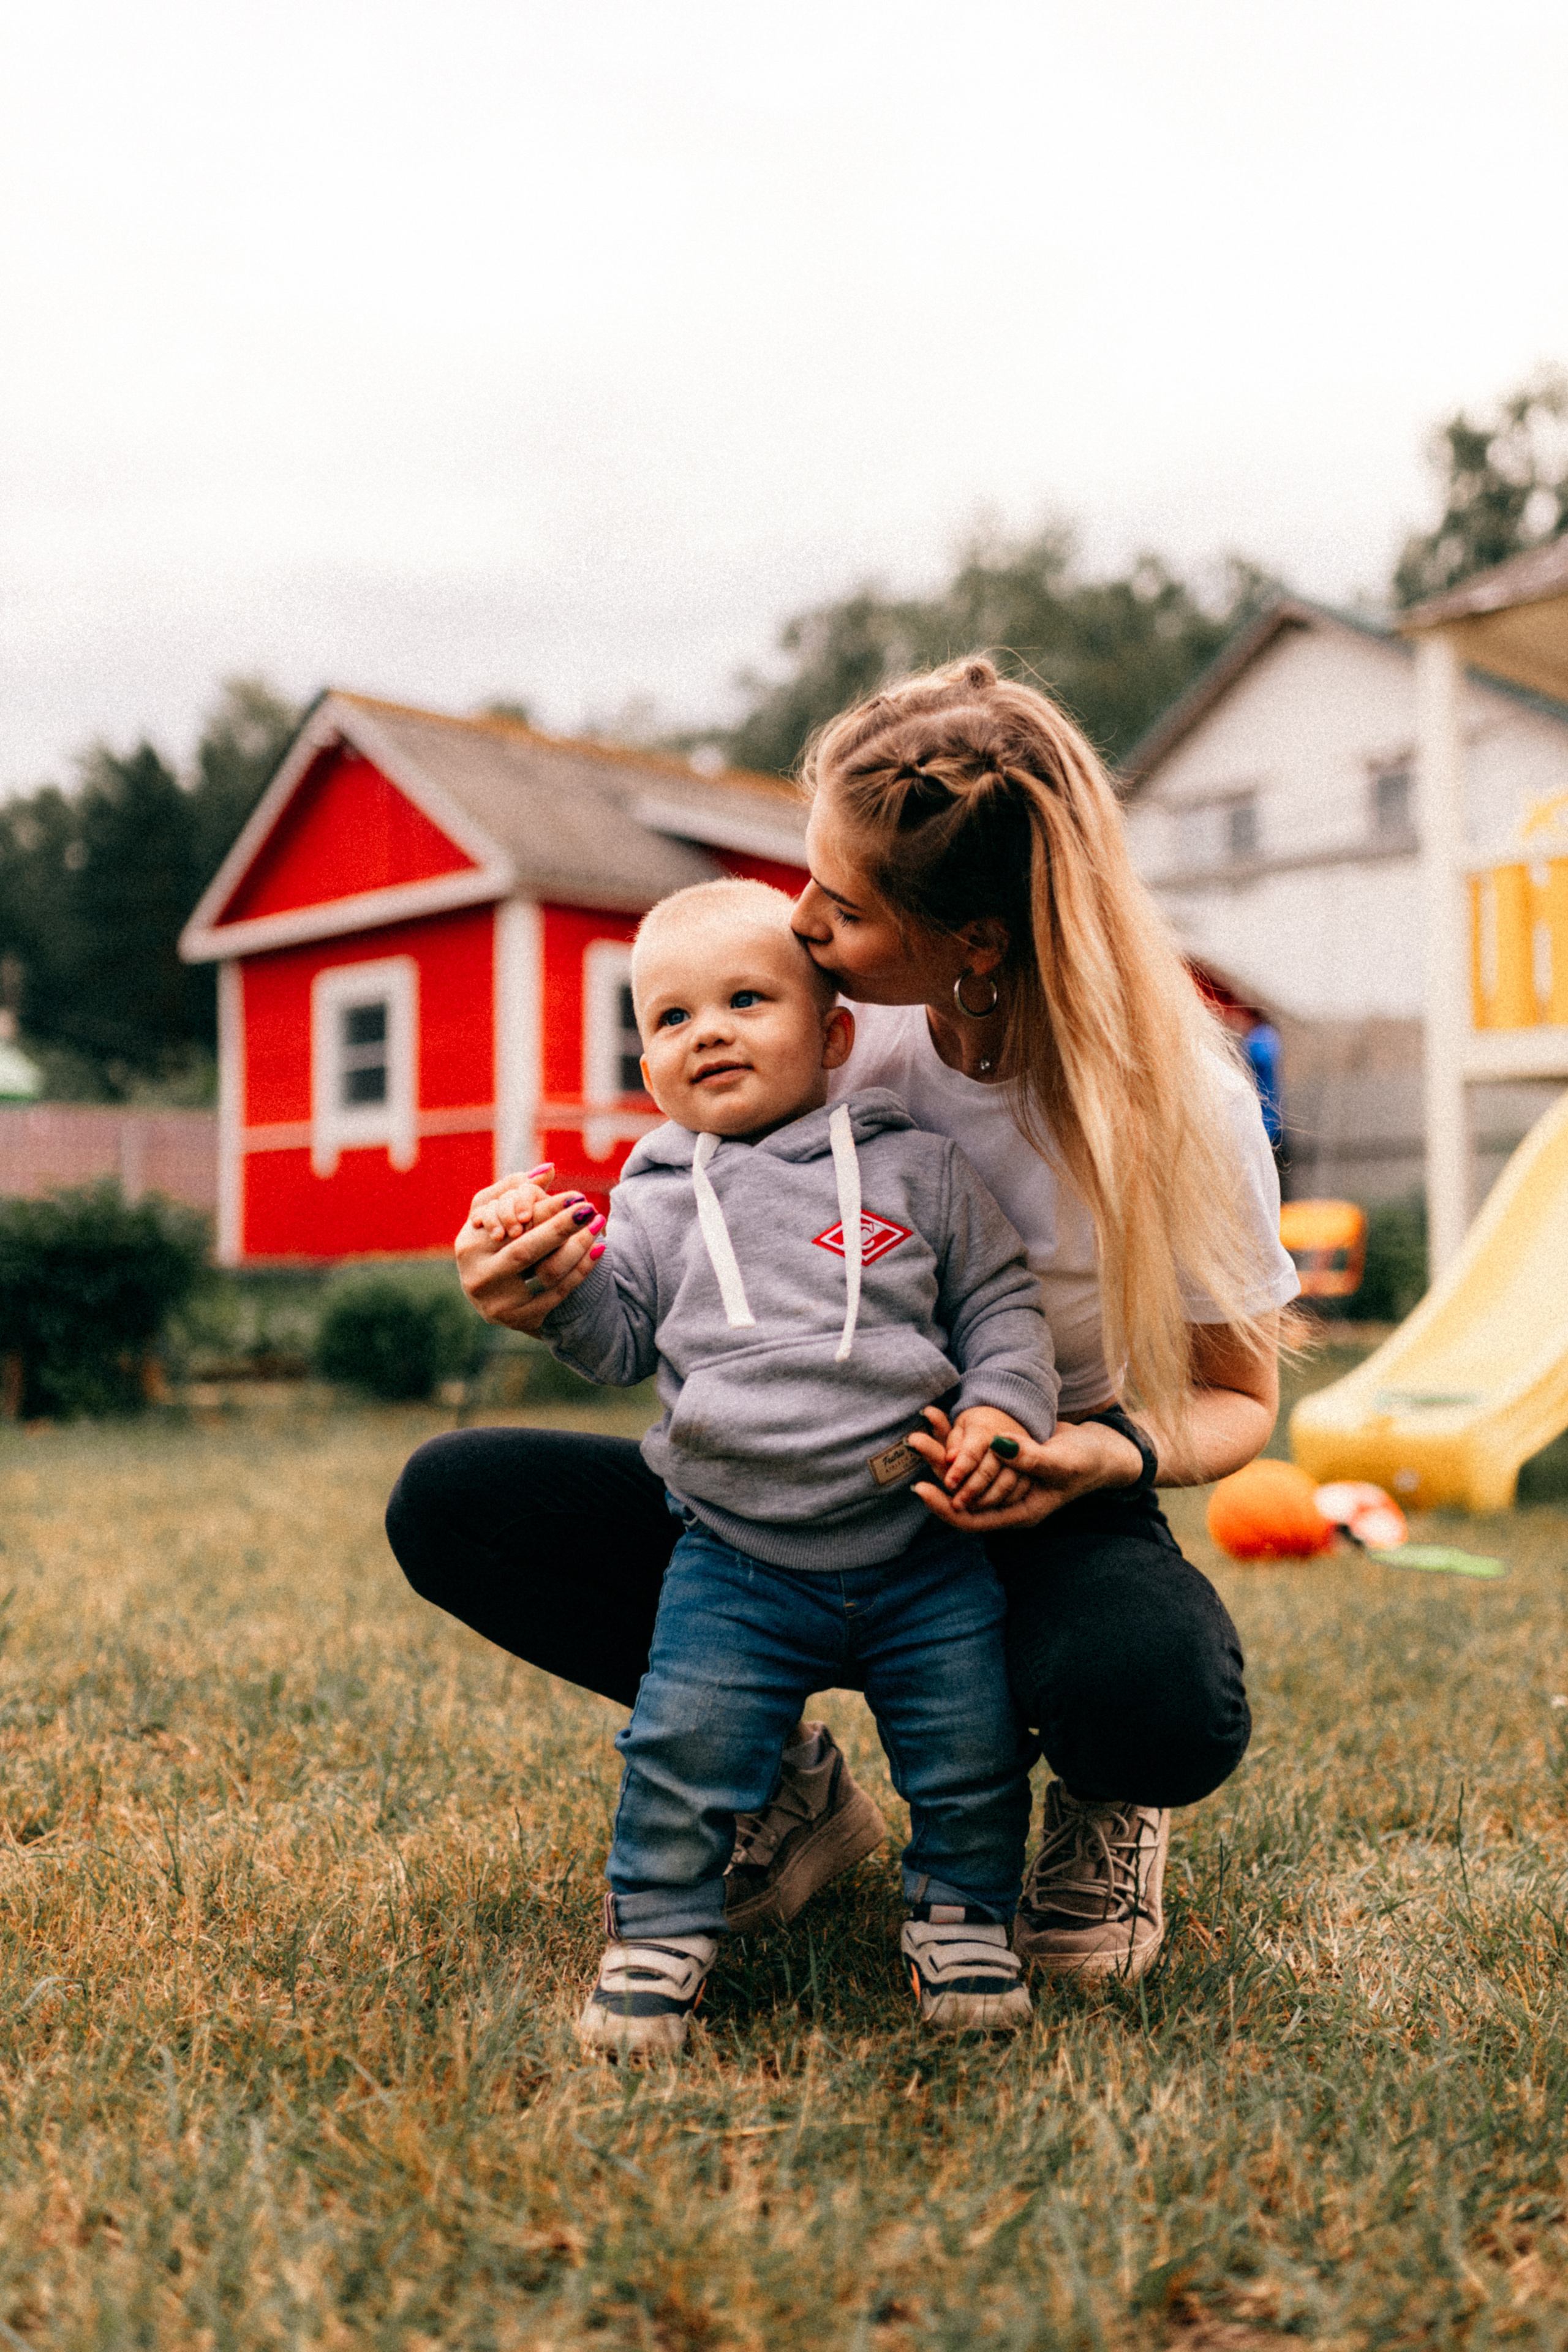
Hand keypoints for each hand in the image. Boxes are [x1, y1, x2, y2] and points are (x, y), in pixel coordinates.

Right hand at [455, 1167, 605, 1331]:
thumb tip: (548, 1171)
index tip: (574, 1196)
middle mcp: (479, 1276)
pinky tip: (599, 1248)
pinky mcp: (522, 1319)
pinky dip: (582, 1269)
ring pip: (546, 1273)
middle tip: (588, 1208)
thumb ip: (517, 1188)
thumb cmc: (498, 1243)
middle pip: (526, 1249)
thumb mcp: (497, 1212)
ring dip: (578, 1247)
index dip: (542, 1208)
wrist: (498, 1294)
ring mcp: (500, 1302)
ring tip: (598, 1223)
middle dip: (561, 1227)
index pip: (508, 1222)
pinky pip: (559, 1291)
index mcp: (469, 1244)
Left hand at [910, 1411, 1141, 1532]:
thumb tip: (997, 1445)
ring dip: (940, 1454)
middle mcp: (1005, 1501)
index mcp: (1018, 1513)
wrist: (1099, 1448)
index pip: (971, 1520)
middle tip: (914, 1443)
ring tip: (919, 1432)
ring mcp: (1002, 1481)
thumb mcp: (1063, 1461)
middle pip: (959, 1495)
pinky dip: (956, 1441)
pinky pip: (972, 1456)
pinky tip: (941, 1420)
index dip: (944, 1507)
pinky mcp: (1001, 1462)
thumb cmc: (1087, 1460)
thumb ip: (1032, 1457)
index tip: (921, 1488)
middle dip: (935, 1472)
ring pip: (961, 1475)